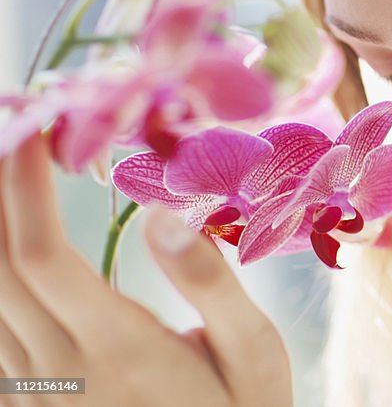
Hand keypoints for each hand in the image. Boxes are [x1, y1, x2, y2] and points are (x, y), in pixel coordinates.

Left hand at [0, 134, 293, 405]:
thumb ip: (212, 286)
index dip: (24, 186)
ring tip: (1, 163)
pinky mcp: (27, 402)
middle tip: (8, 123)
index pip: (45, 256)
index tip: (36, 125)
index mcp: (121, 349)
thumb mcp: (256, 354)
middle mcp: (60, 371)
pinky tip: (1, 240)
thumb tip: (163, 215)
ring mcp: (34, 392)